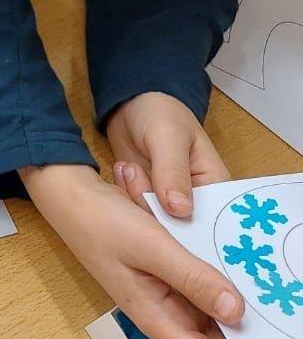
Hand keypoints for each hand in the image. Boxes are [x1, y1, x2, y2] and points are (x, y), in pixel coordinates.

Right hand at [22, 163, 253, 338]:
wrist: (70, 194)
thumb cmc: (100, 223)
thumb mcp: (150, 246)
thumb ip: (193, 278)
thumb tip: (236, 312)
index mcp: (158, 320)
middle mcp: (166, 314)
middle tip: (286, 323)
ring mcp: (168, 295)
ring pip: (217, 314)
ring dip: (244, 307)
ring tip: (274, 295)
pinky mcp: (169, 275)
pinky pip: (206, 286)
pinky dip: (227, 280)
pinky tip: (246, 266)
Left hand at [106, 91, 229, 217]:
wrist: (131, 105)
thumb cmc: (160, 113)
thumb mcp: (168, 136)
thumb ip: (173, 171)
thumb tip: (180, 210)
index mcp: (215, 186)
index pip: (213, 223)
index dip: (194, 233)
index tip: (168, 224)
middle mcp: (196, 201)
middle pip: (180, 228)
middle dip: (154, 211)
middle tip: (136, 177)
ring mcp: (169, 204)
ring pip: (153, 223)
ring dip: (136, 198)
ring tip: (129, 167)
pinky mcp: (147, 202)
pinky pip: (136, 213)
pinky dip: (125, 197)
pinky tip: (123, 172)